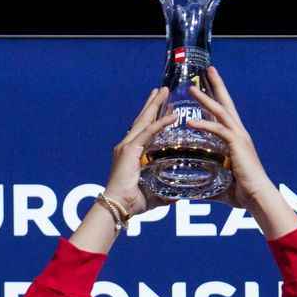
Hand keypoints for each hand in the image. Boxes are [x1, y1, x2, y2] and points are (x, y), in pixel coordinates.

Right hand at [105, 87, 180, 215]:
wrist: (117, 206)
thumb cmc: (131, 203)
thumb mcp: (153, 195)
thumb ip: (165, 194)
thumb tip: (178, 197)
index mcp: (130, 154)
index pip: (143, 130)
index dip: (153, 117)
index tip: (163, 106)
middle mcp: (126, 146)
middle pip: (142, 119)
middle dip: (153, 104)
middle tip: (162, 90)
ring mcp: (127, 146)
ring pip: (144, 120)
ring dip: (155, 104)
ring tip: (164, 91)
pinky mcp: (130, 150)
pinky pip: (148, 132)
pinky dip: (161, 123)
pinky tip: (173, 115)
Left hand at [185, 67, 275, 209]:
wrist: (257, 197)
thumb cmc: (241, 192)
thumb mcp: (220, 183)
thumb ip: (207, 182)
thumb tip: (193, 191)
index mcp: (235, 138)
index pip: (223, 112)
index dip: (215, 98)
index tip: (206, 84)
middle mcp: (238, 133)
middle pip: (226, 103)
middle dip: (216, 86)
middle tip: (207, 70)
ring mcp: (239, 137)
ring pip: (221, 112)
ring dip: (206, 99)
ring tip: (193, 88)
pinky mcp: (237, 145)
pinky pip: (219, 131)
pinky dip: (204, 126)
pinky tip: (191, 123)